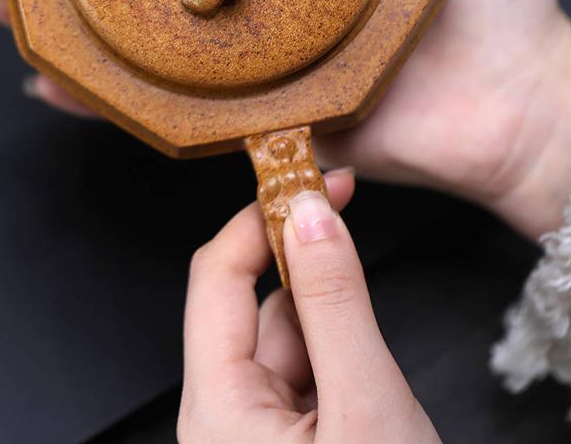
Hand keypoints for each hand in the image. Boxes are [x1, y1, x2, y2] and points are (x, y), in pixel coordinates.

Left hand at [178, 169, 439, 443]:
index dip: (263, 216)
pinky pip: (308, 377)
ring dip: (336, 330)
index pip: (218, 276)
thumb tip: (311, 217)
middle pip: (261, 308)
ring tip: (379, 370)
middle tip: (352, 228)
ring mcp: (254, 435)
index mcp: (217, 408)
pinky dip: (343, 363)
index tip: (312, 180)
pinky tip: (376, 391)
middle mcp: (223, 419)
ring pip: (292, 342)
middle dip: (313, 278)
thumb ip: (336, 305)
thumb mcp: (367, 405)